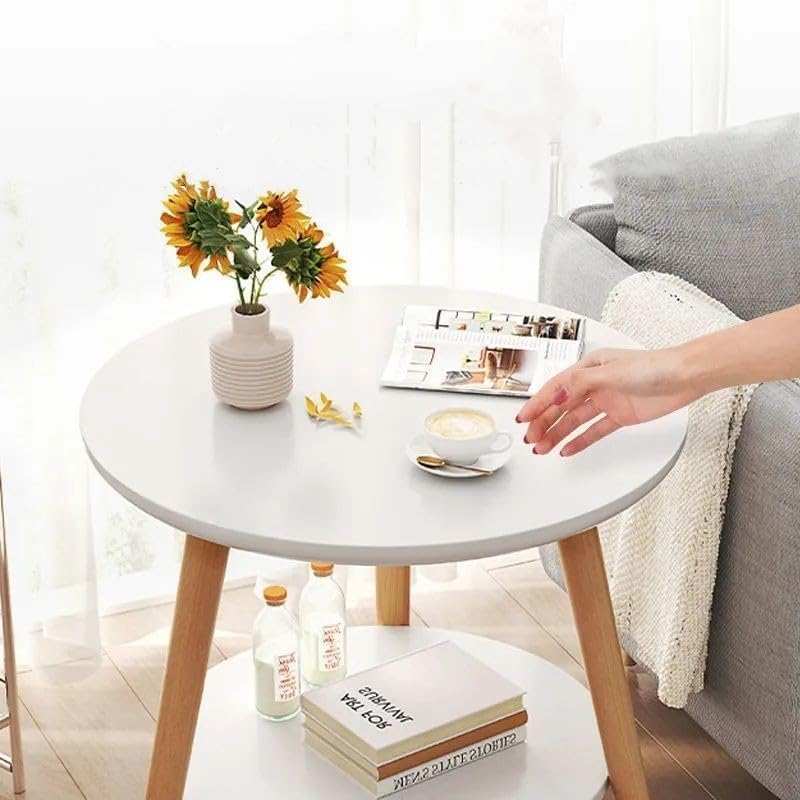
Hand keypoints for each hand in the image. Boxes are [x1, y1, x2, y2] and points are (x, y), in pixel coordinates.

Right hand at [516, 347, 700, 455]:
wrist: (685, 377)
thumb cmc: (654, 366)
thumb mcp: (612, 372)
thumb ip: (581, 384)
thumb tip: (557, 396)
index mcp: (589, 368)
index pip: (555, 388)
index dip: (537, 403)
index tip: (523, 418)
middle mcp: (594, 384)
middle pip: (561, 407)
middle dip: (543, 423)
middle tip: (530, 439)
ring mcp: (606, 401)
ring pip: (574, 420)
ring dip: (557, 434)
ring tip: (542, 448)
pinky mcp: (619, 416)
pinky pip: (593, 431)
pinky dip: (579, 441)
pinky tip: (566, 449)